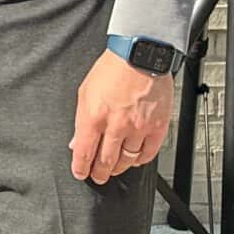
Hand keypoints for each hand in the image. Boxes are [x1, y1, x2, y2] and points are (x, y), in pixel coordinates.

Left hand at [70, 49, 175, 184]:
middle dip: (99, 173)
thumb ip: (80, 120)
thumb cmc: (111, 69)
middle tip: (97, 177)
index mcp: (93, 116)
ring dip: (118, 169)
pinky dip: (140, 160)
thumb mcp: (85, 92)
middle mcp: (116, 125)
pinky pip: (149, 153)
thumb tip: (76, 140)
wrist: (139, 56)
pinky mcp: (157, 127)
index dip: (80, 167)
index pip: (84, 152)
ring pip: (127, 160)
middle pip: (106, 161)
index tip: (80, 173)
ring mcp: (138, 128)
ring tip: (113, 171)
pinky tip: (134, 160)